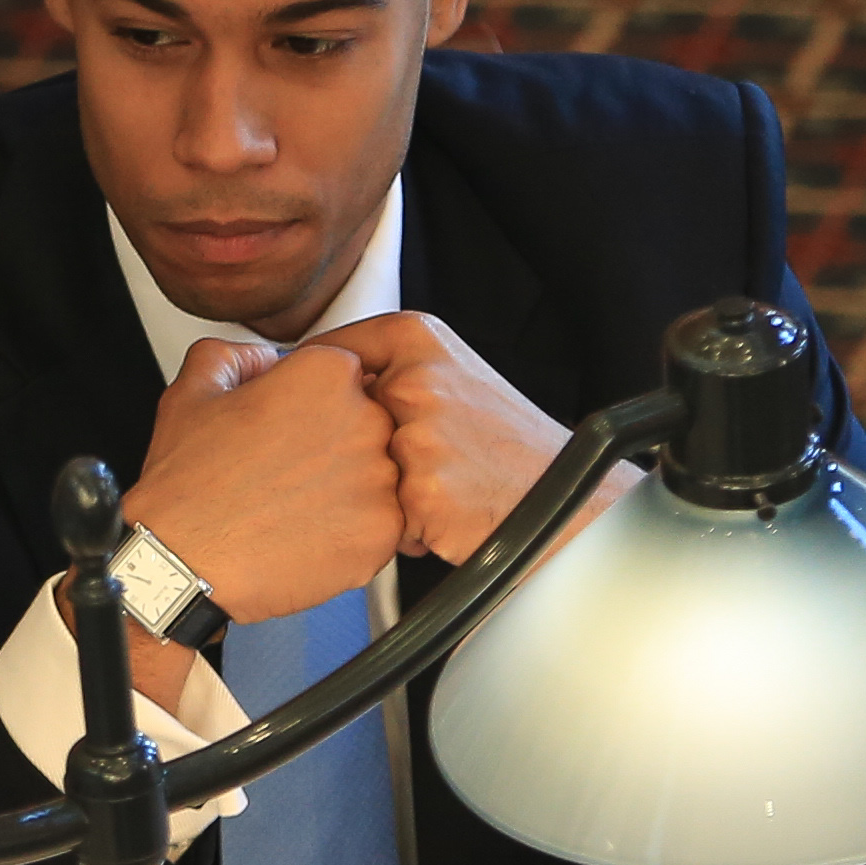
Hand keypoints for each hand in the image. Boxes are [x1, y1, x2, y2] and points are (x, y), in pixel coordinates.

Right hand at [120, 330, 399, 631]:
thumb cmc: (187, 487)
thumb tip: (263, 359)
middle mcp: (363, 419)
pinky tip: (305, 533)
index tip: (292, 427)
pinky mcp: (382, 532)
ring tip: (293, 506)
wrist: (183, 564)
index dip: (314, 405)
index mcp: (325, 374)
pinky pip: (380, 525)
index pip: (347, 376)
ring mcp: (378, 478)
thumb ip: (234, 356)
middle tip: (287, 471)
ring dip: (346, 489)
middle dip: (334, 445)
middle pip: (369, 423)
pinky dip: (350, 532)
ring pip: (378, 476)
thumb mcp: (191, 393)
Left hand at [320, 311, 570, 559]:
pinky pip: (380, 515)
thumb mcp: (451, 379)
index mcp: (417, 339)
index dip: (309, 388)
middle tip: (414, 462)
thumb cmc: (508, 447)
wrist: (567, 500)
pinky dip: (405, 525)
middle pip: (333, 421)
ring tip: (439, 487)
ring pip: (356, 471)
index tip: (298, 403)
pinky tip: (447, 514)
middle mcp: (414, 378)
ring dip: (383, 492)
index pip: (326, 354)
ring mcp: (416, 433)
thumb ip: (387, 372)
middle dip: (356, 451)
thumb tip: (306, 378)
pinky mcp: (421, 488)